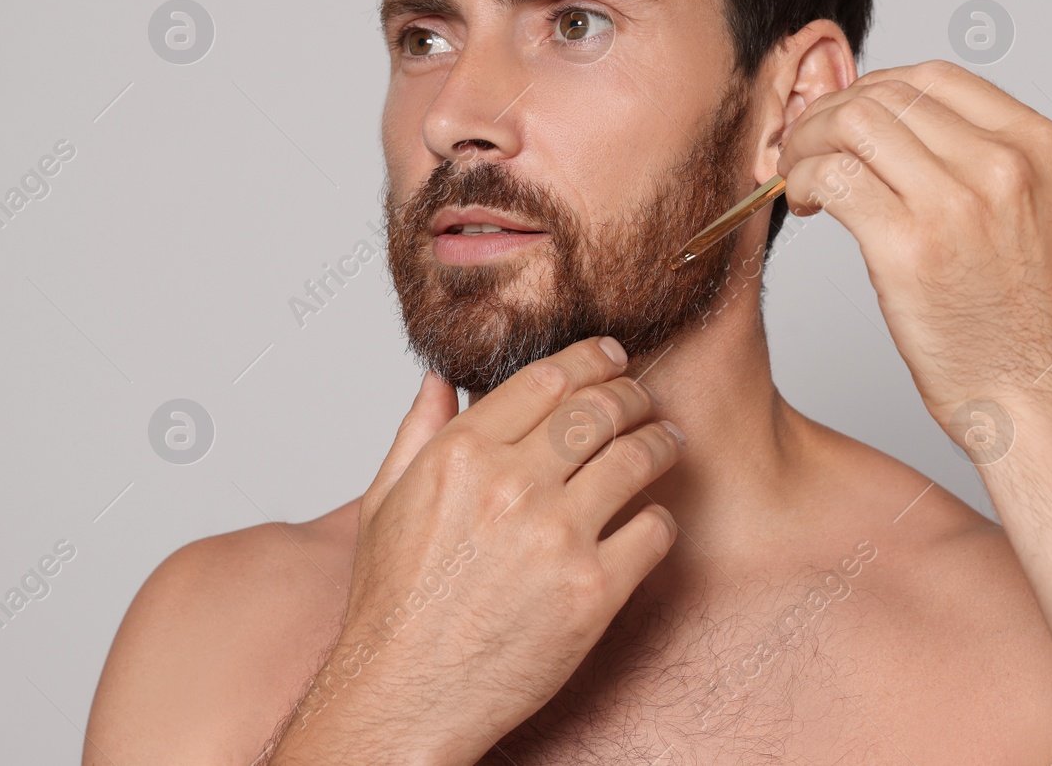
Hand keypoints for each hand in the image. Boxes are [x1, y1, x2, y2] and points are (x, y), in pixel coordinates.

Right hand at [290, 337, 682, 764]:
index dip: (590, 358)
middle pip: (599, 408)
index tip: (609, 357)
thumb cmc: (393, 604)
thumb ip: (417, 431)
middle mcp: (512, 484)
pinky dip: (661, 518)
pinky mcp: (593, 590)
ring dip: (659, 444)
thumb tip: (439, 380)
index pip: (547, 377)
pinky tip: (652, 519)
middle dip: (631, 394)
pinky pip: (654, 530)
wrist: (406, 694)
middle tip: (642, 399)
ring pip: (636, 458)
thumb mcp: (386, 501)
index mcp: (461, 453)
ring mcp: (556, 536)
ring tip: (665, 445)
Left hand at [775, 58, 1051, 421]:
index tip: (841, 121)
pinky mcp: (909, 247)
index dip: (867, 91)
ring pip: (850, 126)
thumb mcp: (1027, 213)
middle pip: (882, 96)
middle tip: (803, 150)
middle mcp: (1002, 163)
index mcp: (1035, 145)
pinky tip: (806, 205)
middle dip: (826, 116)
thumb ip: (974, 161)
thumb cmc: (1024, 321)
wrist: (1044, 398)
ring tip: (799, 179)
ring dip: (806, 145)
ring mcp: (957, 202)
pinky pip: (832, 177)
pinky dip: (801, 181)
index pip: (929, 78)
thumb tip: (889, 125)